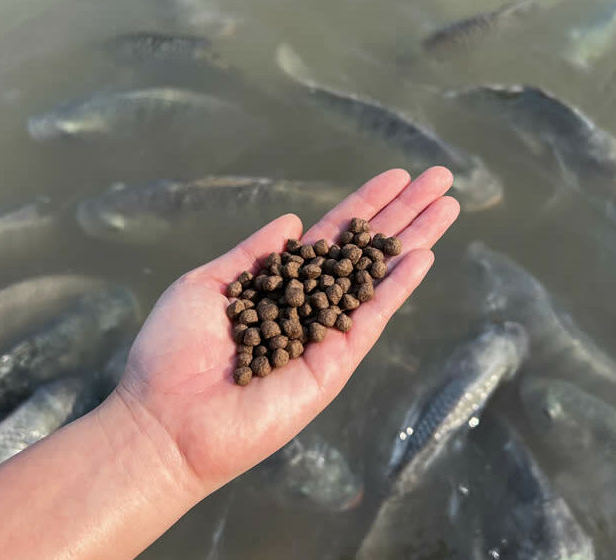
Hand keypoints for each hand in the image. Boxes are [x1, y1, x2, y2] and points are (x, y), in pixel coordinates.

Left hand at [115, 167, 459, 492]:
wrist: (167, 418)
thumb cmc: (173, 353)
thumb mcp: (208, 285)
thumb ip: (254, 255)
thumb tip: (293, 222)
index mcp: (279, 285)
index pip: (333, 236)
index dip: (365, 205)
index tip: (396, 177)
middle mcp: (310, 305)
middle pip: (366, 250)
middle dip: (404, 214)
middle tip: (440, 179)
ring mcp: (327, 334)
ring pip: (380, 278)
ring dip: (416, 241)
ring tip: (448, 205)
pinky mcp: (335, 363)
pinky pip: (372, 317)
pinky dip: (398, 287)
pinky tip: (423, 256)